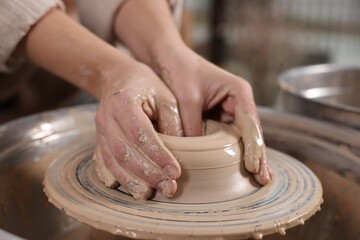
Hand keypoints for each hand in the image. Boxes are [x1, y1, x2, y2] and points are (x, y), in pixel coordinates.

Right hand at [94, 64, 182, 198]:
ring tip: (151, 193)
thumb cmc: (146, 85)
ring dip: (131, 181)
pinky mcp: (99, 140)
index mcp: (124, 102)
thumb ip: (173, 123)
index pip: (141, 134)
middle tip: (168, 188)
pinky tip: (131, 188)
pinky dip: (118, 177)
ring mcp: (100, 130)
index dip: (158, 155)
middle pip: (125, 153)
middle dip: (147, 174)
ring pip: (112, 161)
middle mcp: (107, 118)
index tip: (175, 172)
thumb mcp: (166, 97)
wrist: (117, 78)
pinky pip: (104, 163)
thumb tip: (181, 153)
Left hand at [150, 47, 271, 184]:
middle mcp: (239, 101)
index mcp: (238, 91)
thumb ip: (193, 126)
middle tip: (263, 180)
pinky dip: (233, 152)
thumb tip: (197, 155)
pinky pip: (228, 137)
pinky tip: (241, 169)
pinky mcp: (218, 117)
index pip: (250, 123)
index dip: (253, 146)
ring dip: (249, 156)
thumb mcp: (187, 99)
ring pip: (242, 137)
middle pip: (252, 133)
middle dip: (258, 155)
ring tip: (259, 180)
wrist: (167, 58)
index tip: (253, 166)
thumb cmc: (179, 71)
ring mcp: (230, 110)